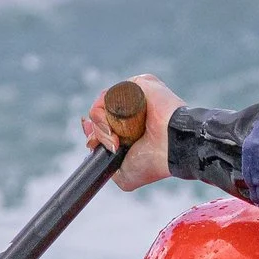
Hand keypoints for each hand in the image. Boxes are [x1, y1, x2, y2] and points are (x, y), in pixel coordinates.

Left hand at [81, 74, 181, 190]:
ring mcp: (134, 96)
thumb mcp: (123, 174)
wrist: (171, 148)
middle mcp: (132, 109)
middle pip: (99, 113)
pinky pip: (110, 94)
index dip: (94, 132)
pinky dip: (105, 109)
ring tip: (116, 138)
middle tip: (113, 145)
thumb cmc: (153, 162)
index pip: (102, 122)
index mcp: (130, 126)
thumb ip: (103, 158)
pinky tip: (117, 124)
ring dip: (101, 124)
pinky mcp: (138, 84)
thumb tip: (87, 132)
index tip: (94, 144)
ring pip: (102, 104)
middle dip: (98, 132)